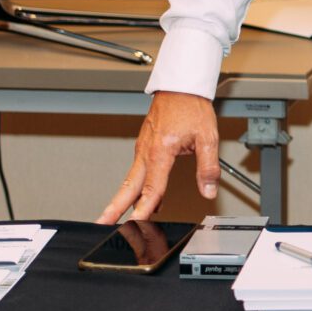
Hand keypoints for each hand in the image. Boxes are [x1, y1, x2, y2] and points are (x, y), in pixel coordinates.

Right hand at [100, 91, 218, 222]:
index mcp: (160, 150)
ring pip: (130, 180)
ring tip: (112, 218)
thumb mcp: (207, 137)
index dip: (144, 209)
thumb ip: (208, 167)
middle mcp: (147, 151)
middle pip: (129, 187)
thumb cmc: (191, 107)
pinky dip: (134, 187)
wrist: (181, 86)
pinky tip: (142, 198)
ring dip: (121, 200)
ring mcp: (143, 149)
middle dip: (115, 208)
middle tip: (102, 224)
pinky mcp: (145, 146)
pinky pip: (138, 172)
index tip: (137, 223)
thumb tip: (209, 189)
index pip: (152, 187)